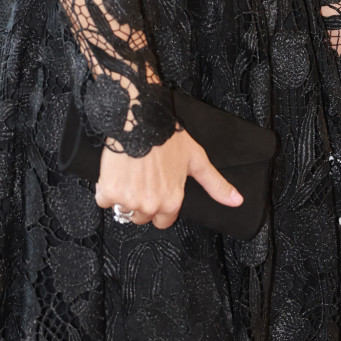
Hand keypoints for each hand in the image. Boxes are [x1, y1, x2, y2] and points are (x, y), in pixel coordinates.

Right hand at [96, 127, 241, 229]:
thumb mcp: (196, 160)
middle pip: (141, 217)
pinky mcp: (110, 192)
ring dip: (122, 195)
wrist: (139, 119)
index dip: (158, 205)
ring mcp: (130, 200)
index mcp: (172, 201)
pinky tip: (115, 172)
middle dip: (139, 201)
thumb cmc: (168, 137)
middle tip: (141, 179)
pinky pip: (103, 200)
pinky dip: (105, 188)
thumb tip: (237, 201)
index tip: (154, 190)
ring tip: (129, 174)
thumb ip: (215, 184)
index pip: (163, 221)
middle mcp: (152, 205)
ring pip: (122, 209)